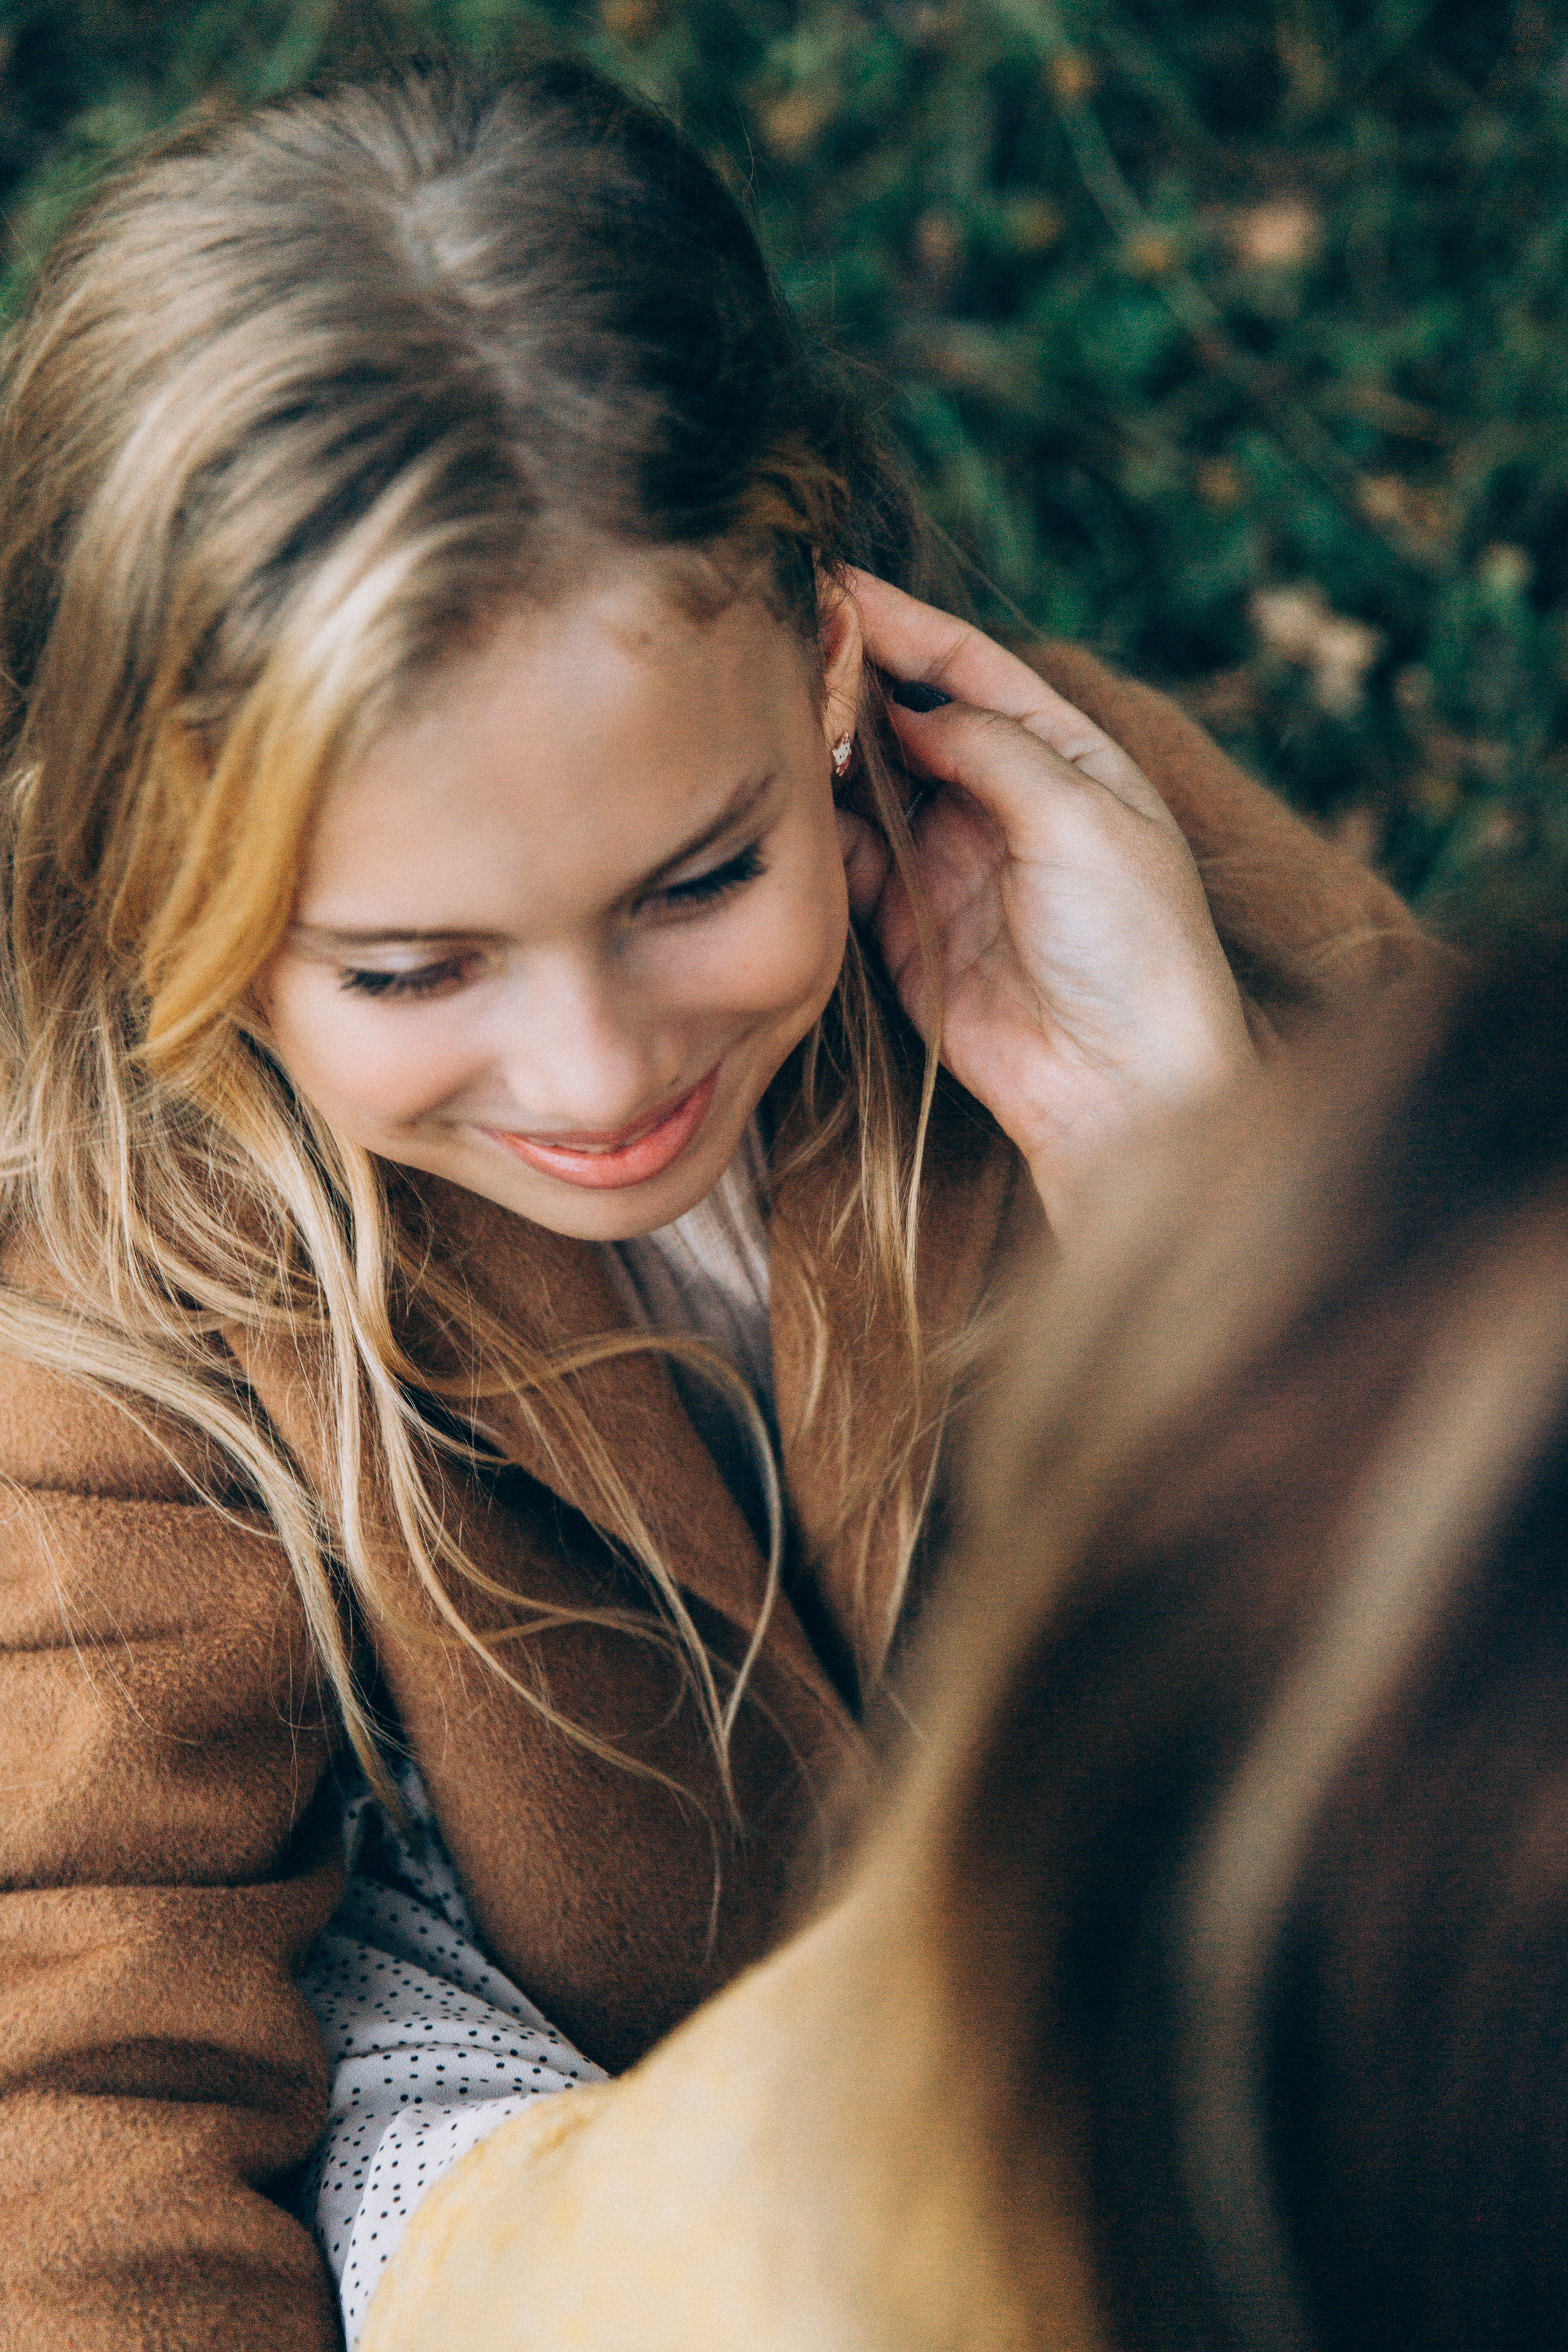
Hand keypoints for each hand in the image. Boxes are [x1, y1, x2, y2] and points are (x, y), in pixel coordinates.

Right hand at [837, 570, 1253, 1230]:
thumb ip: (993, 747)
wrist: (1121, 1085)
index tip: (834, 579)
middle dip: (849, 676)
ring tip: (766, 709)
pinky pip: (846, 864)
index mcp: (1065, 757)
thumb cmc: (1135, 945)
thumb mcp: (1083, 817)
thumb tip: (908, 706)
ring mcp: (947, 863)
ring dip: (822, 750)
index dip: (903, 621)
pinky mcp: (904, 927)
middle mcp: (1001, 800)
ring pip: (867, 785)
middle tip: (781, 638)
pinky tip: (782, 797)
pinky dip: (813, 831)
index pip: (969, 667)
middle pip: (907, 717)